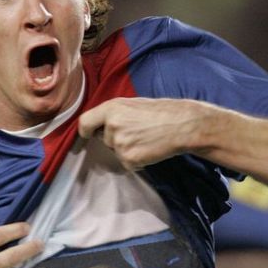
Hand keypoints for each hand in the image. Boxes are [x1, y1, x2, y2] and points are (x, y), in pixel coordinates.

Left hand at [78, 97, 210, 168]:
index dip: (85, 131)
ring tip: (146, 139)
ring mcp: (119, 144)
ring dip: (128, 150)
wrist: (182, 125)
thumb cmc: (161, 112)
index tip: (88, 134)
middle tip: (137, 132)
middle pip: (104, 139)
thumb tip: (99, 125)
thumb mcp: (132, 104)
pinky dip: (137, 161)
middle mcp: (111, 126)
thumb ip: (114, 113)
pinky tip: (149, 149)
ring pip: (116, 152)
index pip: (85, 123)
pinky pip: (127, 164)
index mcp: (111, 108)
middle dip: (116, 139)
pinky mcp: (129, 160)